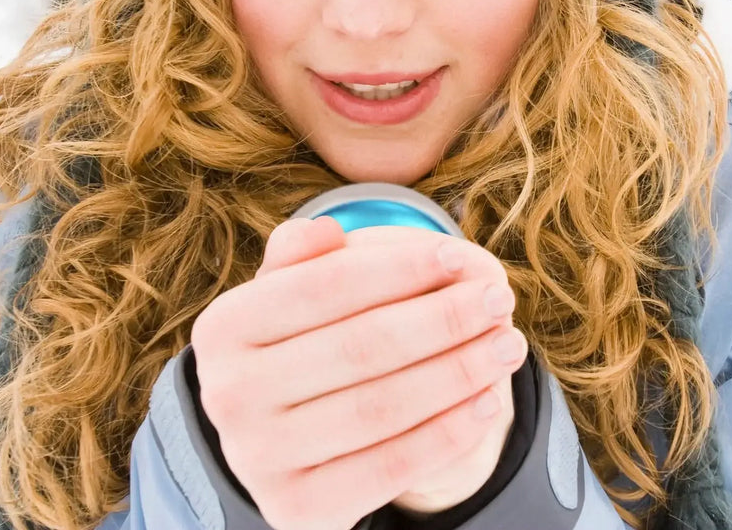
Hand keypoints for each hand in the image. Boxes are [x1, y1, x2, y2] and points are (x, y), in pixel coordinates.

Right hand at [191, 217, 526, 529]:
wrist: (279, 430)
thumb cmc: (298, 340)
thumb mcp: (287, 291)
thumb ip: (301, 254)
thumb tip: (328, 230)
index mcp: (224, 326)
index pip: (325, 285)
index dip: (400, 267)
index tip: (458, 255)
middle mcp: (229, 393)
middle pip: (361, 346)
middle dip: (443, 318)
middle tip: (499, 298)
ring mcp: (258, 458)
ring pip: (381, 407)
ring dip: (459, 373)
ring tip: (507, 345)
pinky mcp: (296, 509)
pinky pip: (388, 468)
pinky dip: (447, 434)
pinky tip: (487, 402)